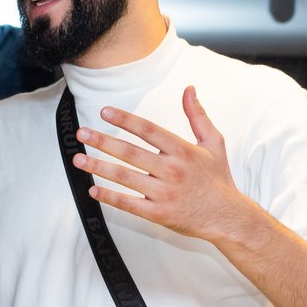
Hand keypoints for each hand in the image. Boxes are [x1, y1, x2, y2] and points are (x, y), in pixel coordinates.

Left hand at [73, 86, 251, 242]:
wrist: (227, 217)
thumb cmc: (218, 179)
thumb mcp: (214, 143)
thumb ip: (198, 116)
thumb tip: (189, 89)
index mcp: (183, 151)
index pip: (148, 130)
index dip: (125, 120)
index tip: (104, 112)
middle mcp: (171, 170)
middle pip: (130, 152)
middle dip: (102, 141)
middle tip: (81, 134)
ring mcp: (163, 193)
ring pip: (124, 177)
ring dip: (98, 167)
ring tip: (79, 159)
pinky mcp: (158, 214)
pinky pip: (128, 204)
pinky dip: (109, 197)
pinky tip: (93, 189)